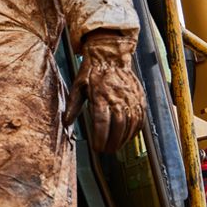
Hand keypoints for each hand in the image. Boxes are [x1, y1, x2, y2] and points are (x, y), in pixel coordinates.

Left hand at [63, 32, 144, 153]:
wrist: (110, 55)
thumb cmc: (92, 71)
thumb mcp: (78, 86)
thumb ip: (73, 105)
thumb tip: (66, 122)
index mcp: (100, 95)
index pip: (101, 123)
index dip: (100, 138)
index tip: (96, 148)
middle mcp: (117, 97)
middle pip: (118, 126)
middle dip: (112, 142)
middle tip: (106, 151)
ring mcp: (130, 98)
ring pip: (131, 124)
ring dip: (124, 139)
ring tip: (115, 146)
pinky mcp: (139, 97)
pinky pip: (140, 117)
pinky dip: (135, 130)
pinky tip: (128, 136)